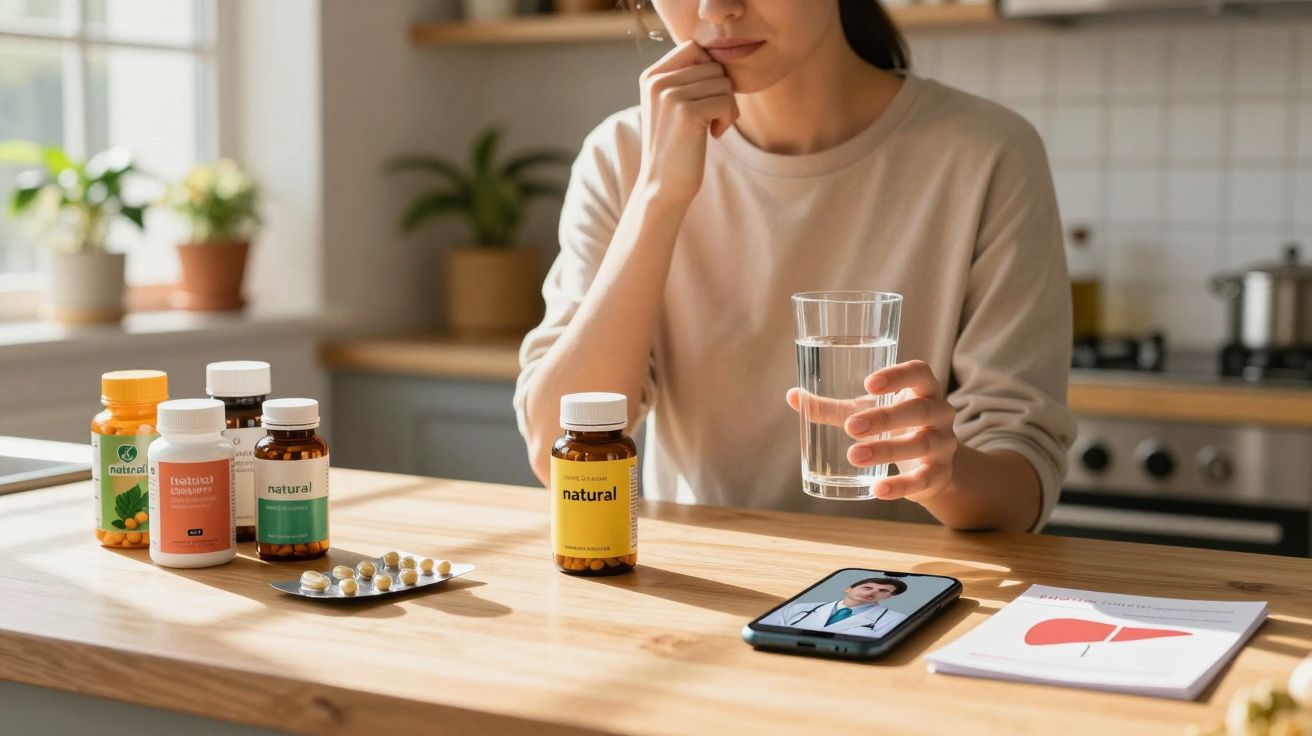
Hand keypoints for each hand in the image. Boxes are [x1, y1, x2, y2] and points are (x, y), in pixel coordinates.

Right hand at [636, 40, 737, 204]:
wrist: (662, 186)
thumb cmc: (676, 146)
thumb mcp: (672, 106)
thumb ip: (687, 77)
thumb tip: (719, 56)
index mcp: (651, 76)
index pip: (694, 48)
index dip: (711, 70)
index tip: (706, 97)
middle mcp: (657, 81)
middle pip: (713, 65)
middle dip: (722, 91)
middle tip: (714, 117)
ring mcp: (670, 95)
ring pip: (723, 82)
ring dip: (727, 106)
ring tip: (713, 126)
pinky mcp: (686, 112)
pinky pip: (726, 101)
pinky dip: (728, 119)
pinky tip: (714, 135)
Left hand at [786, 360, 958, 501]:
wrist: (929, 465)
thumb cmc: (894, 426)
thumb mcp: (866, 412)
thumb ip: (833, 408)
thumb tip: (792, 396)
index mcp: (923, 389)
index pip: (920, 372)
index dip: (897, 375)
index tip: (868, 383)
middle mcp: (940, 412)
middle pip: (919, 410)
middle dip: (885, 418)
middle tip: (851, 427)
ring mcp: (944, 443)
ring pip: (922, 443)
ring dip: (887, 450)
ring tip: (854, 456)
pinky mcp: (940, 473)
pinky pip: (924, 479)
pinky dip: (901, 485)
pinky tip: (878, 489)